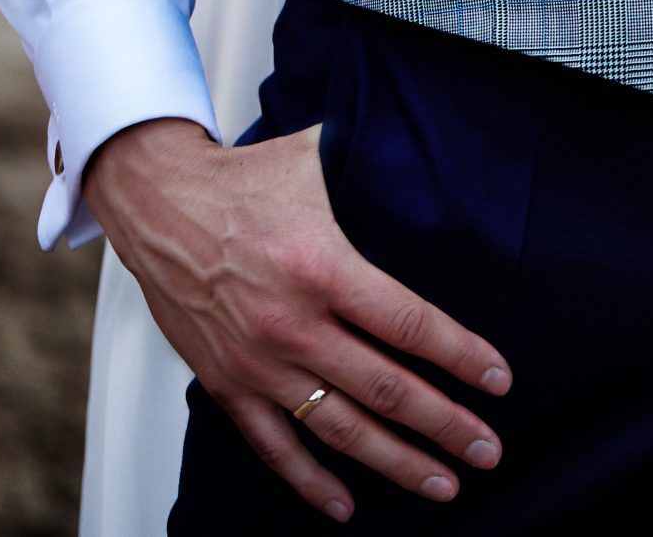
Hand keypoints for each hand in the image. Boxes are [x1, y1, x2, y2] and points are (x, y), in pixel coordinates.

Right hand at [85, 118, 512, 519]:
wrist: (154, 201)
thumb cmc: (239, 180)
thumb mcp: (315, 160)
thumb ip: (373, 164)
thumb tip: (425, 151)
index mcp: (323, 268)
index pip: (410, 325)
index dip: (461, 356)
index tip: (499, 380)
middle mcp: (293, 324)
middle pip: (386, 388)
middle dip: (445, 424)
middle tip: (487, 449)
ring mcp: (258, 361)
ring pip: (340, 428)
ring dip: (396, 462)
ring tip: (443, 483)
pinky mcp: (225, 383)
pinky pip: (274, 445)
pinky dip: (310, 481)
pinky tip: (347, 504)